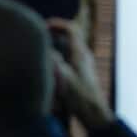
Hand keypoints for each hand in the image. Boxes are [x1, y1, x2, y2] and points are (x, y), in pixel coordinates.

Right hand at [47, 18, 114, 132]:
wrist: (94, 113)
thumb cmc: (80, 97)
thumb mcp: (64, 79)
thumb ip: (55, 63)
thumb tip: (47, 51)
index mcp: (80, 53)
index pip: (71, 29)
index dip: (58, 24)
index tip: (44, 26)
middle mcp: (84, 55)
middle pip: (70, 36)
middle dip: (55, 34)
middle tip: (41, 37)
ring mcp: (85, 64)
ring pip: (70, 47)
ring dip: (57, 45)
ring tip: (44, 51)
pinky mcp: (83, 73)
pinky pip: (70, 57)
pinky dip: (60, 56)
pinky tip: (52, 68)